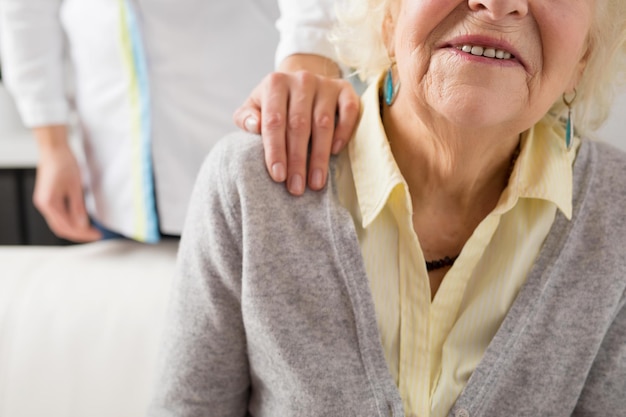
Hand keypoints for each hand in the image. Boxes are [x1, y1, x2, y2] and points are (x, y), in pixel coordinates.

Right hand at [33, 126, 100, 241]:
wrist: (54, 149)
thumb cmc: (64, 164)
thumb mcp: (75, 187)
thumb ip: (78, 208)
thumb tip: (83, 226)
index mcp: (49, 204)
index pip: (66, 227)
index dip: (83, 234)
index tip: (97, 235)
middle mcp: (43, 205)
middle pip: (61, 228)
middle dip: (79, 234)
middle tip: (96, 236)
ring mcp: (44, 202)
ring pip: (60, 223)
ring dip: (75, 229)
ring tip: (91, 230)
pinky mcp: (48, 198)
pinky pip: (59, 215)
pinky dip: (71, 221)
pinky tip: (82, 221)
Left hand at [234, 54, 359, 195]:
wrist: (301, 83)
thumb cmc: (275, 104)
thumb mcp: (254, 107)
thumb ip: (246, 118)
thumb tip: (254, 126)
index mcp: (275, 83)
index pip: (274, 121)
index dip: (275, 151)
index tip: (278, 176)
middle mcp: (301, 80)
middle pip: (299, 126)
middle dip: (297, 160)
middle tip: (296, 188)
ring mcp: (325, 83)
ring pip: (323, 123)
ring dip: (320, 156)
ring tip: (316, 182)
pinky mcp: (345, 88)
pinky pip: (349, 111)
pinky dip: (343, 133)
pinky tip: (335, 153)